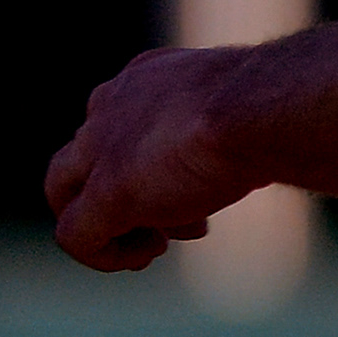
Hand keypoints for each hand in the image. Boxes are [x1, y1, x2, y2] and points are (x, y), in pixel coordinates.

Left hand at [45, 45, 265, 271]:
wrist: (261, 109)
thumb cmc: (273, 105)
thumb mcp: (248, 109)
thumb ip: (234, 129)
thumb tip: (260, 160)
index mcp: (144, 78)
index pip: (121, 122)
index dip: (150, 165)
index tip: (191, 189)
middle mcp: (110, 105)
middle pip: (85, 157)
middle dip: (121, 194)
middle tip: (164, 226)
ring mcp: (101, 150)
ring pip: (64, 191)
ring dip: (108, 226)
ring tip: (158, 245)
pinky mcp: (105, 193)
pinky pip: (74, 235)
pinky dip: (102, 256)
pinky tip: (141, 258)